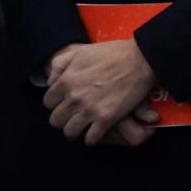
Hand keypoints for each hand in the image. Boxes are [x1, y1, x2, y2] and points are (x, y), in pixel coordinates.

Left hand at [43, 40, 157, 144]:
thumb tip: (51, 81)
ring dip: (75, 130)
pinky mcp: (106, 119)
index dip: (57, 103)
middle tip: (73, 115)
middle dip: (64, 118)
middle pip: (56, 120)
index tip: (65, 103)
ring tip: (82, 126)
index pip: (48, 103)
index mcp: (67, 81)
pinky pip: (90, 138)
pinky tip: (96, 132)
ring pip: (70, 132)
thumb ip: (60, 63)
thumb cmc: (114, 53)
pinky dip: (92, 138)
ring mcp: (90, 110)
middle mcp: (75, 98)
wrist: (142, 58)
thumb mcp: (81, 51)